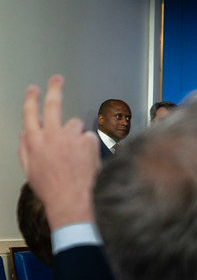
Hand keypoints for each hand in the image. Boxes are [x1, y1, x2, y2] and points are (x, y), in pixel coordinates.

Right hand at [20, 75, 99, 228]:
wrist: (73, 200)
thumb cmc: (52, 190)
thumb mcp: (30, 171)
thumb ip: (25, 150)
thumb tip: (24, 134)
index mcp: (34, 142)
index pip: (29, 114)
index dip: (31, 99)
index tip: (33, 89)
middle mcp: (51, 136)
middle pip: (53, 105)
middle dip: (54, 89)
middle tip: (56, 79)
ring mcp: (71, 137)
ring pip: (74, 124)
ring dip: (75, 134)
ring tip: (76, 154)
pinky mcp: (88, 141)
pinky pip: (89, 137)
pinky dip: (88, 147)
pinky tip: (86, 161)